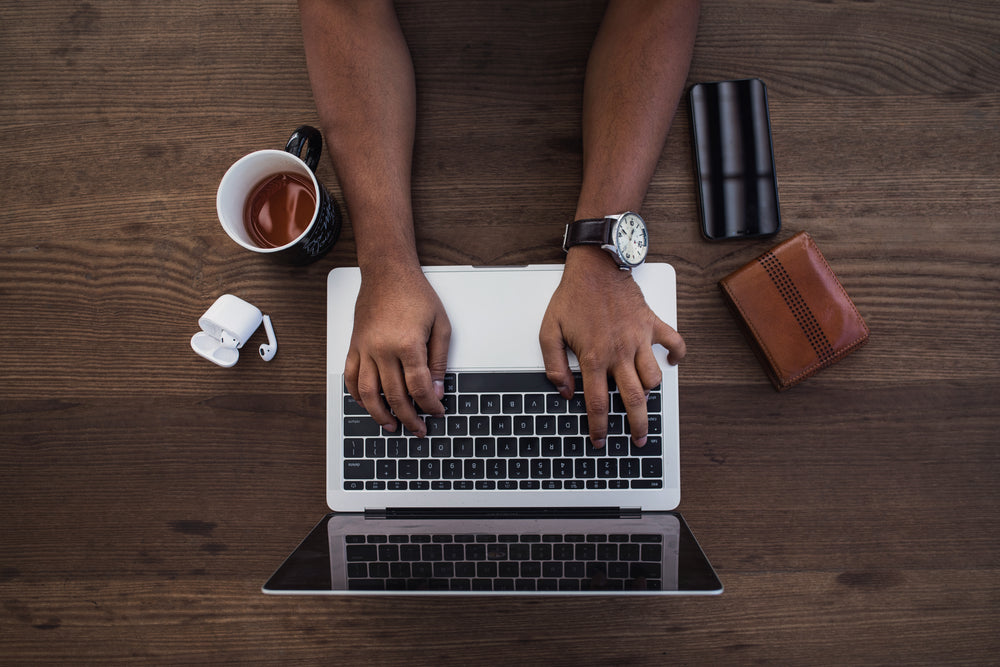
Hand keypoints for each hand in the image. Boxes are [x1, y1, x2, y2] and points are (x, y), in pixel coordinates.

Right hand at [345, 265, 450, 436]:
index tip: (436, 412)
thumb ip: (439, 360)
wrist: (387, 272)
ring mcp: (365, 349)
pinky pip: (350, 377)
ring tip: (391, 426)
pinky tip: (367, 405)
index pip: (419, 387)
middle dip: (409, 417)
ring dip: (379, 414)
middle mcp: (382, 349)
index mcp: (407, 344)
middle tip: (418, 429)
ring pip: (368, 393)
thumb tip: (437, 389)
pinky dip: (357, 395)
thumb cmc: (415, 294)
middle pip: (395, 395)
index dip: (430, 405)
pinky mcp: (354, 345)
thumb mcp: (440, 325)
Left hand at [539, 246, 685, 447]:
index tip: (600, 440)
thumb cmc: (572, 297)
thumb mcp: (549, 331)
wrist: (595, 267)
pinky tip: (671, 363)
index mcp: (593, 357)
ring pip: (654, 377)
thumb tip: (565, 391)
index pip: (597, 403)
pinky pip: (674, 342)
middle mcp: (618, 352)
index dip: (599, 427)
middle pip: (633, 398)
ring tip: (647, 401)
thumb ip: (555, 365)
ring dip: (652, 393)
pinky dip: (677, 355)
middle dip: (637, 424)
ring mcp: (638, 338)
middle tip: (638, 439)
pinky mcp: (651, 323)